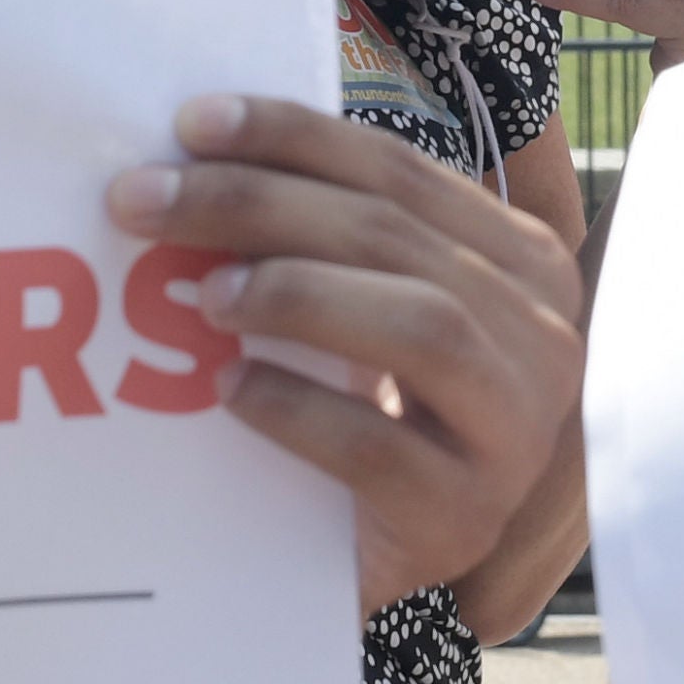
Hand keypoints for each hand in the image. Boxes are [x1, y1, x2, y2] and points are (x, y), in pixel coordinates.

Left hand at [111, 92, 581, 614]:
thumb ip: (326, 238)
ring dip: (298, 292)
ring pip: (423, 325)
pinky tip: (230, 390)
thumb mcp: (367, 310)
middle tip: (142, 203)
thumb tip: (193, 156)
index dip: (294, 138)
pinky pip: (379, 448)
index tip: (189, 125)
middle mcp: (541, 336)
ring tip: (203, 295)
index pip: (400, 171)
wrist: (381, 559)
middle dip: (258, 203)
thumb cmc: (369, 413)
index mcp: (521, 262)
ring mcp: (517, 432)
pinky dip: (297, 407)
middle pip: (395, 236)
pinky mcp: (466, 518)